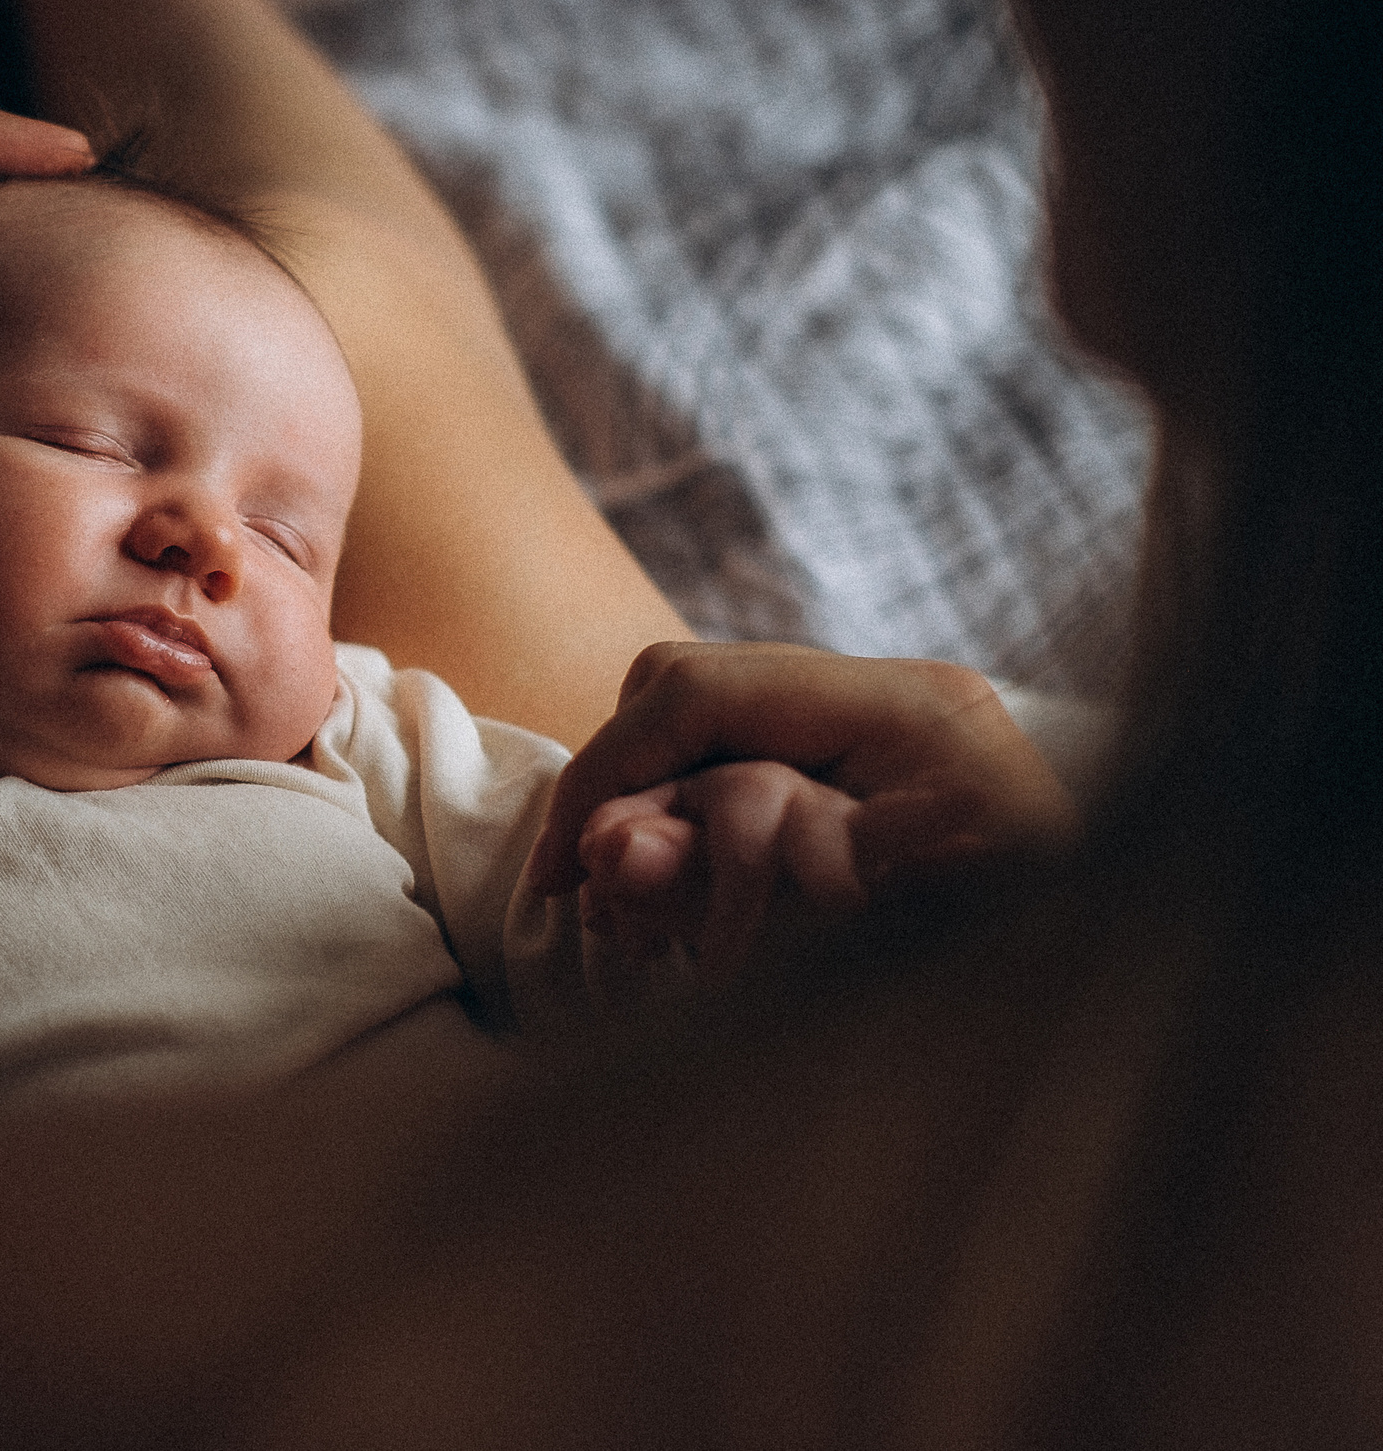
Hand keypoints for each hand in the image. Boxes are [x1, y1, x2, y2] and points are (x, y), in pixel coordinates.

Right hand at [523, 642, 1077, 981]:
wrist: (1131, 1002)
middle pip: (689, 688)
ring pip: (705, 725)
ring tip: (638, 910)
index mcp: (909, 708)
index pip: (698, 690)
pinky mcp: (876, 774)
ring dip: (655, 810)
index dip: (607, 774)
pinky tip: (691, 898)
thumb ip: (733, 867)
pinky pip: (747, 764)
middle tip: (587, 890)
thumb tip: (605, 849)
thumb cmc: (1014, 966)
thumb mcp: (865, 920)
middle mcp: (899, 696)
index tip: (561, 872)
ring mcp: (889, 730)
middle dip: (624, 784)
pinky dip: (698, 823)